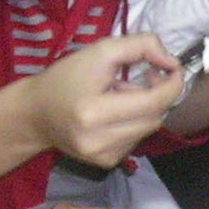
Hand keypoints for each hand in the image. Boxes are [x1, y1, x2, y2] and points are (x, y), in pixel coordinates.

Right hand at [26, 35, 183, 165]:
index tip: (172, 68)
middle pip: (155, 117)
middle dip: (156, 95)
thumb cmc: (65, 78)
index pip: (154, 102)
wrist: (35, 113)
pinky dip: (134, 124)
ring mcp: (103, 157)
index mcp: (94, 112)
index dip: (172, 84)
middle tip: (141, 78)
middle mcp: (99, 141)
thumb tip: (171, 61)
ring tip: (119, 96)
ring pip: (148, 130)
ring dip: (144, 110)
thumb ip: (140, 46)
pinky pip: (136, 140)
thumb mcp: (100, 50)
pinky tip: (114, 114)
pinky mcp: (106, 163)